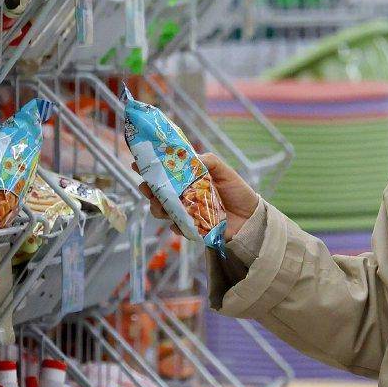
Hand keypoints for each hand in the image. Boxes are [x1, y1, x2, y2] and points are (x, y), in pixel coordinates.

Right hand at [140, 152, 260, 240]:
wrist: (251, 217)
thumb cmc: (237, 191)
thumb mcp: (224, 170)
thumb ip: (208, 161)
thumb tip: (192, 158)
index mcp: (188, 179)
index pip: (165, 172)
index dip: (149, 167)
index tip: (136, 163)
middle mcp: (183, 195)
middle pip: (157, 192)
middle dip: (148, 189)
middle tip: (147, 186)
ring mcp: (186, 212)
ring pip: (162, 210)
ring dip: (158, 207)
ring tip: (163, 205)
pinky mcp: (192, 229)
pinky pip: (177, 228)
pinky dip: (176, 226)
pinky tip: (178, 223)